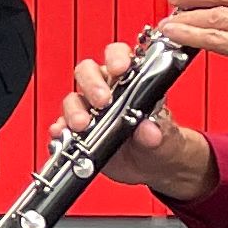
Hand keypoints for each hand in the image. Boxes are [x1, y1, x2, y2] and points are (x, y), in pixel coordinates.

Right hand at [56, 45, 215, 201]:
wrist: (153, 170)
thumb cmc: (162, 144)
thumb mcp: (168, 138)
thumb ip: (159, 133)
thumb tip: (148, 129)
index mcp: (132, 83)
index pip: (118, 57)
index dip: (116, 57)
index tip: (119, 68)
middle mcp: (107, 92)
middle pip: (88, 73)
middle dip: (92, 84)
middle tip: (102, 101)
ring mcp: (91, 113)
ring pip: (72, 100)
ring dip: (74, 110)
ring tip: (82, 124)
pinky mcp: (78, 134)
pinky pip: (62, 127)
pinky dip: (60, 130)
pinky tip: (62, 134)